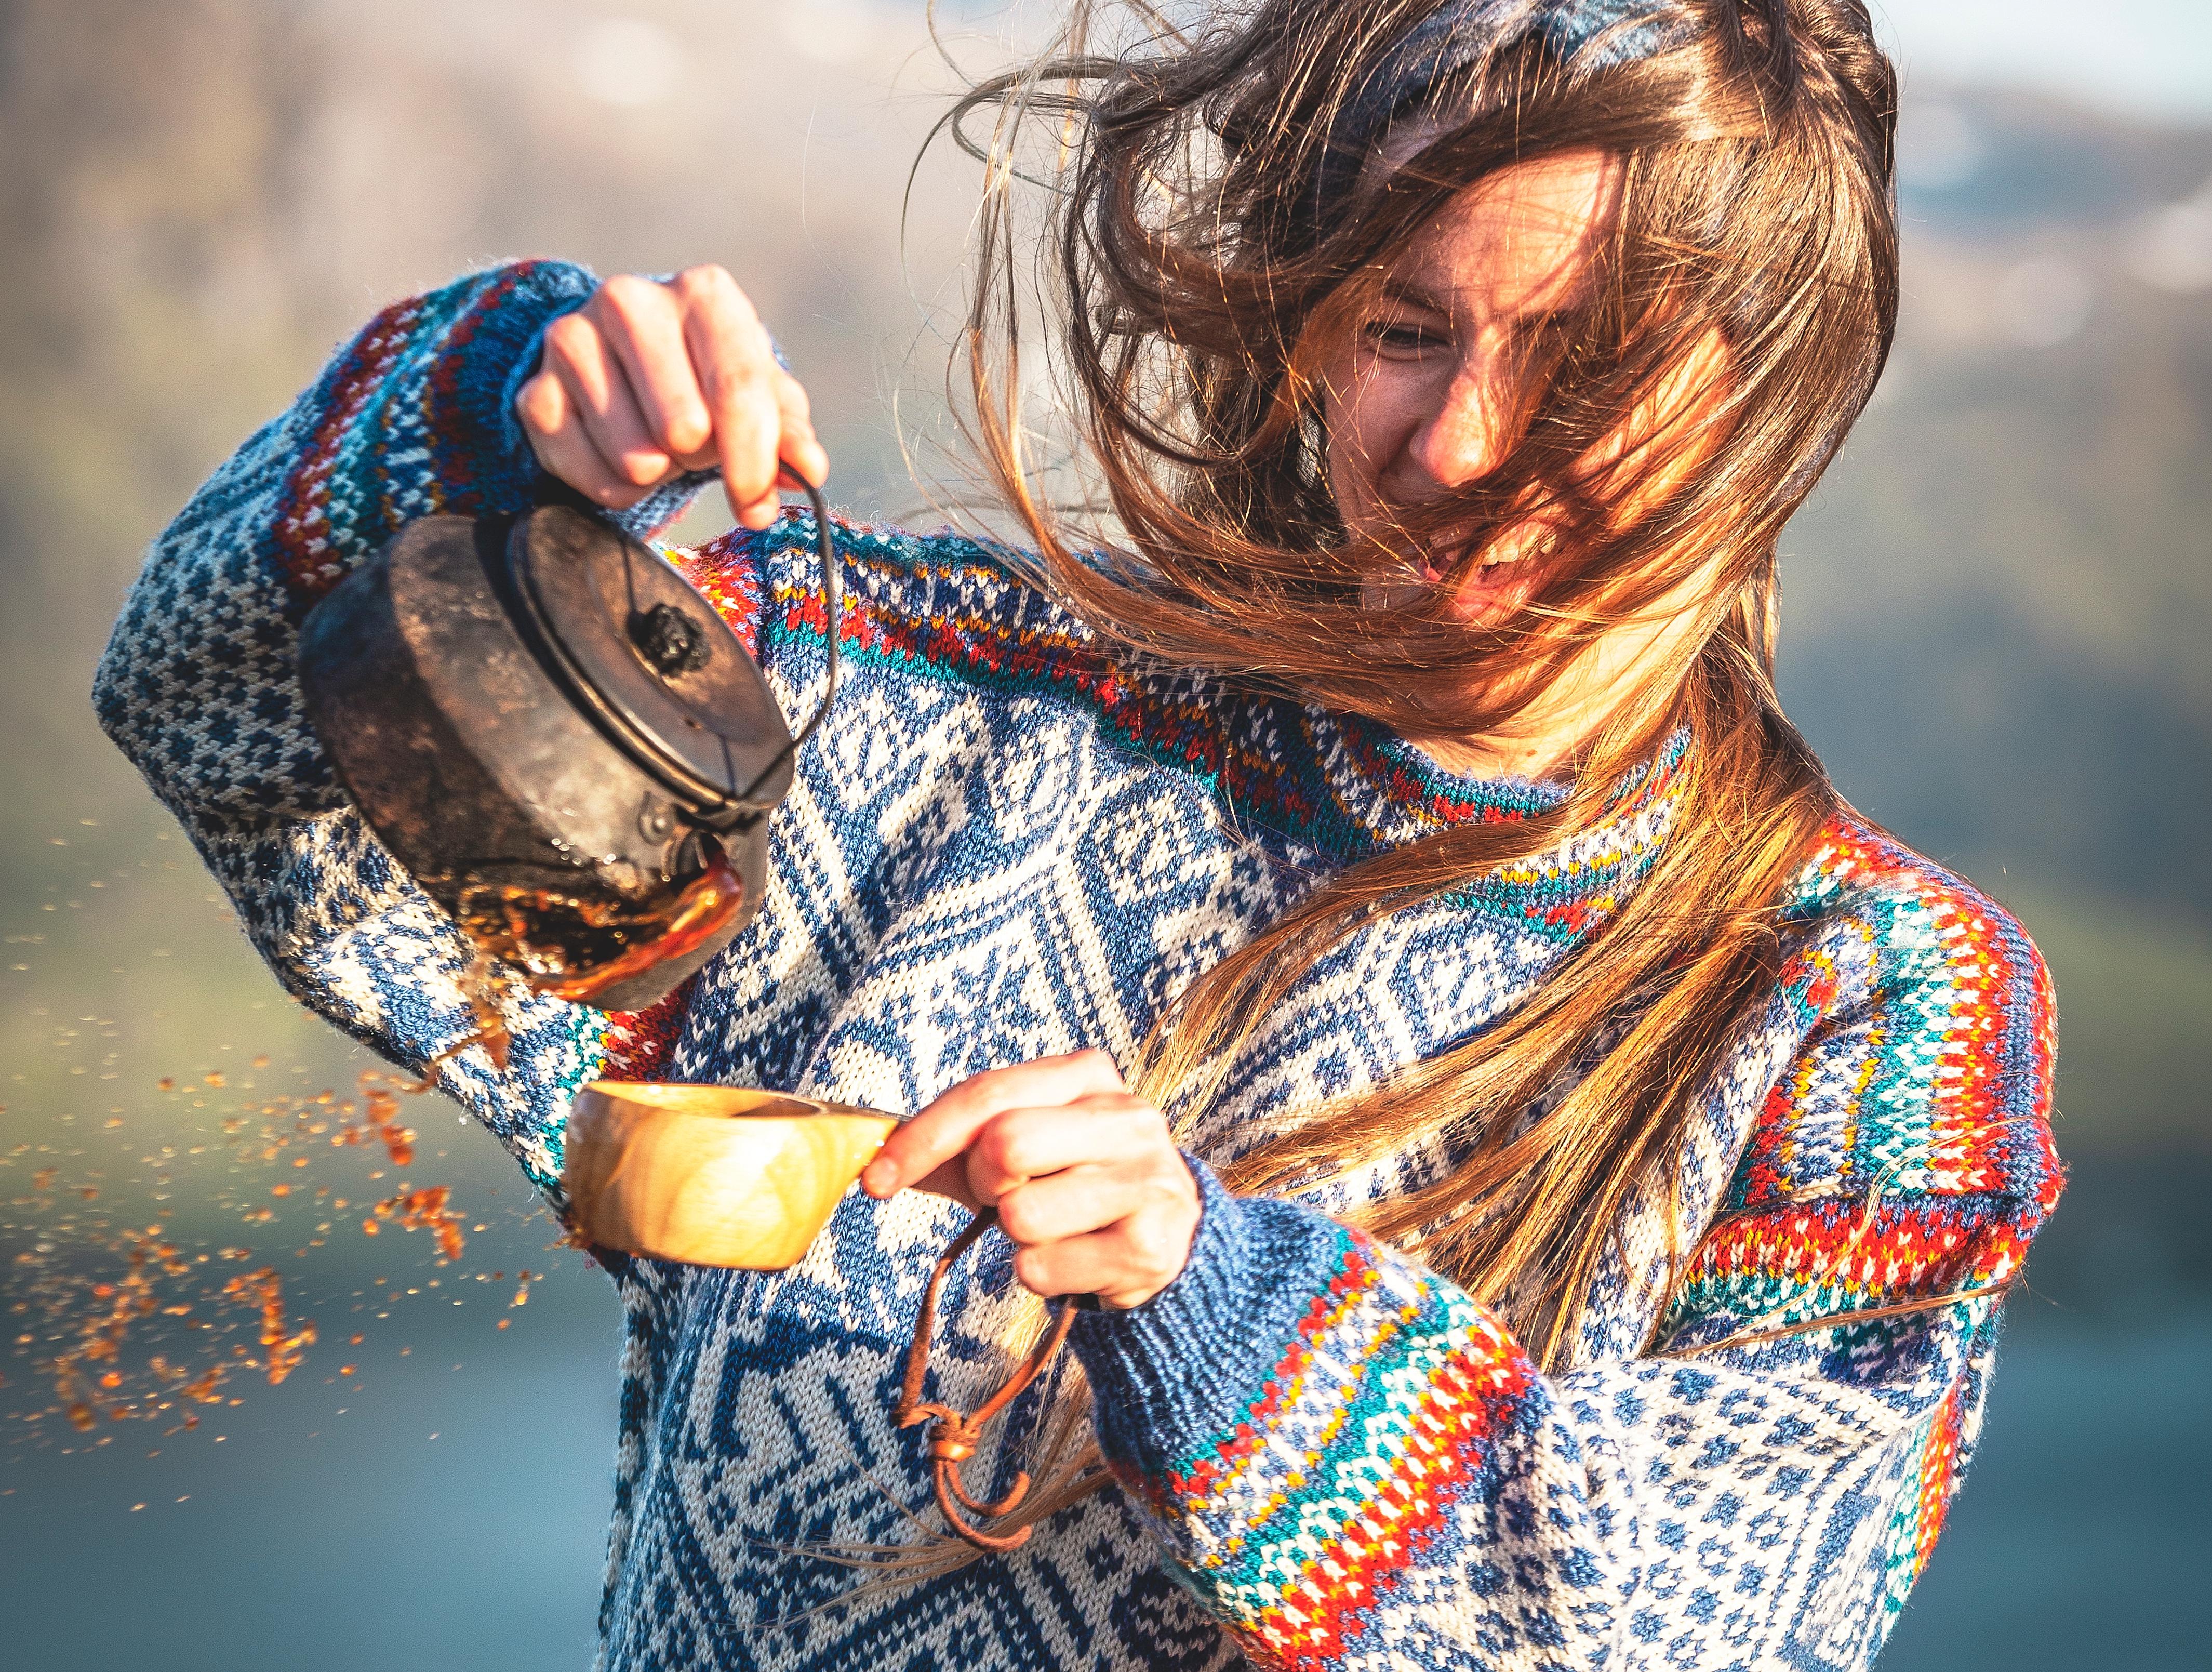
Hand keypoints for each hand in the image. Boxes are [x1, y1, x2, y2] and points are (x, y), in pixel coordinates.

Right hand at [513, 266, 828, 530]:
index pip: (737, 389)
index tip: (756, 507)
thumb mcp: (759, 397)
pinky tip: (621, 457)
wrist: (621, 362)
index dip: (753, 462)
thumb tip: (807, 471)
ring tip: (659, 444)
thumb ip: (789, 434)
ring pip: (635, 456)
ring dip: (658, 474)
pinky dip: (615, 487)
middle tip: (697, 449)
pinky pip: (587, 473)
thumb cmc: (707, 378)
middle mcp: (631, 301)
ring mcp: (572, 339)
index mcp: (703, 293)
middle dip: (700, 460)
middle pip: (684, 426)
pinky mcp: (534, 389)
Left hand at [861, 1050, 1201, 1310]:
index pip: (987, 1094)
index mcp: (1089, 1076)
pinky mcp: (1149, 1246)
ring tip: (1052, 1228)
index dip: (922, 1138)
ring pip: (1021, 1215)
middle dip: (984, 1184)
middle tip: (1005, 1198)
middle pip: (1003, 1146)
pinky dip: (1040, 1275)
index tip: (875, 1179)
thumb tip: (874, 1157)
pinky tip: (1075, 1260)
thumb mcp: (1026, 1146)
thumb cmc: (1076, 1185)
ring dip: (1016, 1236)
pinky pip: (1043, 1269)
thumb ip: (958, 1142)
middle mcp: (1127, 1117)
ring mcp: (1146, 1180)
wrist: (1171, 1242)